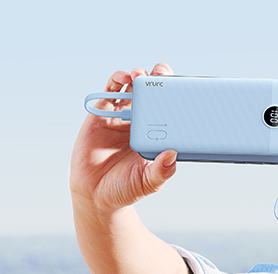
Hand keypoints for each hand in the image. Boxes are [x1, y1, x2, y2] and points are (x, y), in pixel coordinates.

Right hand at [70, 63, 177, 213]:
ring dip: (138, 75)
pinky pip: (110, 91)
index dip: (175, 93)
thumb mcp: (148, 182)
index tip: (183, 87)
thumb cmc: (125, 188)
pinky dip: (117, 79)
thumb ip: (161, 171)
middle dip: (159, 77)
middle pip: (153, 91)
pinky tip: (124, 78)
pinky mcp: (101, 114)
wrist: (95, 195)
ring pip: (133, 87)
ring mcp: (121, 116)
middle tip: (162, 74)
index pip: (170, 107)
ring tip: (140, 75)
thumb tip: (173, 156)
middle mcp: (140, 121)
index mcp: (156, 133)